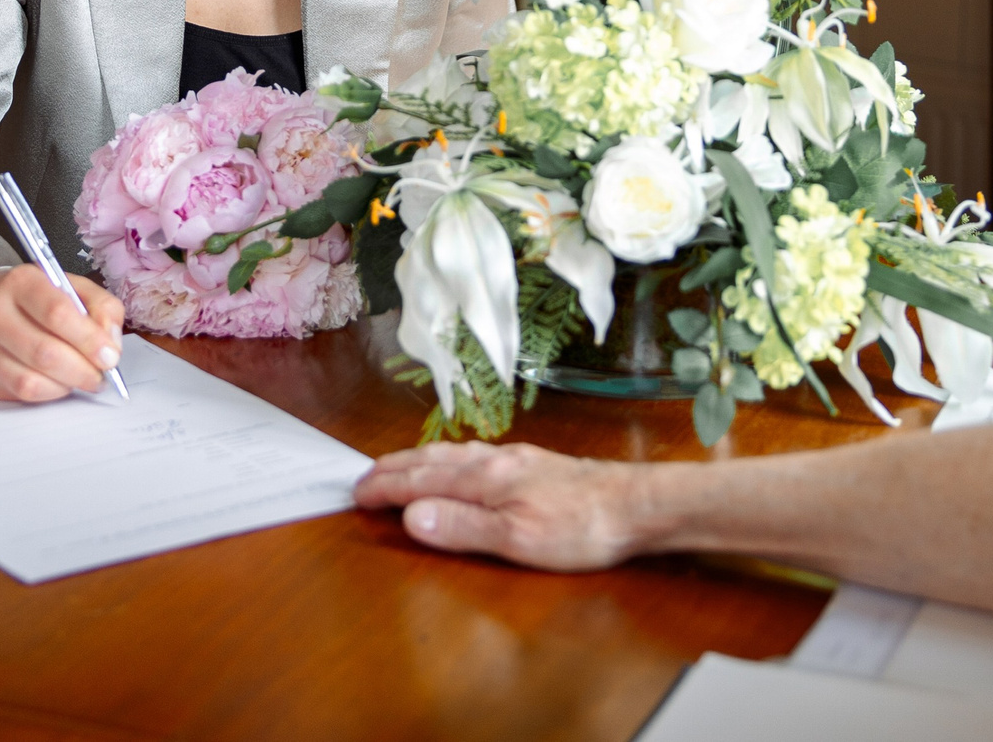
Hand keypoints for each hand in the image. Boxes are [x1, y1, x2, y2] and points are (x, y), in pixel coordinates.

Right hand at [0, 265, 125, 402]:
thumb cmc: (40, 300)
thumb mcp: (74, 289)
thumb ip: (102, 308)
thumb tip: (111, 342)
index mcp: (22, 282)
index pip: (57, 313)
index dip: (89, 339)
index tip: (110, 355)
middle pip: (45, 352)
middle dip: (83, 370)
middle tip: (102, 375)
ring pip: (32, 379)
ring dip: (68, 384)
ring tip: (84, 378)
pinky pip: (23, 393)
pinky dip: (51, 392)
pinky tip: (61, 382)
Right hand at [354, 441, 648, 570]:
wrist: (636, 505)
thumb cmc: (581, 527)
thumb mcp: (518, 539)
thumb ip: (463, 526)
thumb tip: (411, 515)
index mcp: (486, 478)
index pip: (422, 480)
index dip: (387, 488)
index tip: (356, 494)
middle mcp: (496, 460)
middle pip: (433, 461)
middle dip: (394, 468)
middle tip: (363, 477)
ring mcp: (516, 459)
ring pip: (454, 454)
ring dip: (419, 459)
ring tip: (400, 464)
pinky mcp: (535, 463)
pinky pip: (475, 454)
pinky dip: (449, 458)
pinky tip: (460, 464)